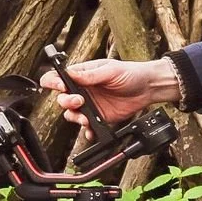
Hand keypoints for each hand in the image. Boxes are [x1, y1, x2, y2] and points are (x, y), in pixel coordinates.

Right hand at [41, 57, 175, 130]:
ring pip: (71, 114)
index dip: (53, 82)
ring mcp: (90, 105)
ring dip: (75, 117)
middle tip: (80, 101)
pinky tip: (91, 130)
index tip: (61, 87)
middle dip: (67, 101)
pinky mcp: (98, 117)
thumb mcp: (110, 70)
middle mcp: (82, 90)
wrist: (148, 88)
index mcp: (82, 75)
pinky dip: (87, 131)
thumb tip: (71, 74)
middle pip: (62, 99)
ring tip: (86, 117)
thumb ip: (90, 75)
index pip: (57, 78)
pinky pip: (87, 127)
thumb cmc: (130, 74)